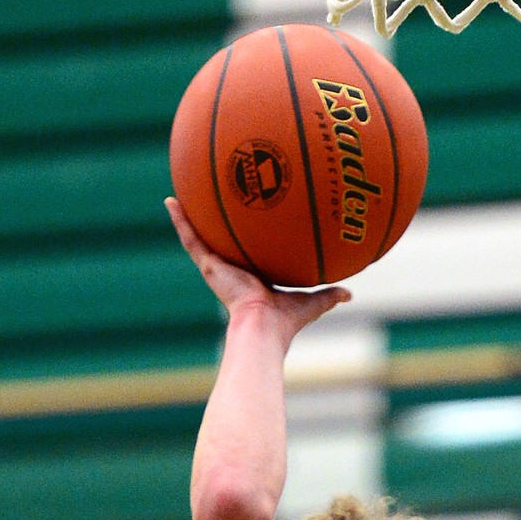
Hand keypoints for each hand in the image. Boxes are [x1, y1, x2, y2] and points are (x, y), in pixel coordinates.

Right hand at [166, 198, 349, 339]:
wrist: (262, 327)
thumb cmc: (285, 321)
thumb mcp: (311, 301)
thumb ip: (329, 295)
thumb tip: (350, 293)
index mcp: (253, 278)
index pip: (248, 254)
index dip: (246, 240)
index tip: (247, 224)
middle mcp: (232, 270)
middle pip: (222, 241)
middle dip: (216, 223)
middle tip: (212, 200)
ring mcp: (217, 267)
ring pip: (200, 236)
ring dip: (190, 215)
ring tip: (180, 192)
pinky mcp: (207, 266)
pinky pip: (190, 238)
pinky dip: (180, 220)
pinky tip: (170, 200)